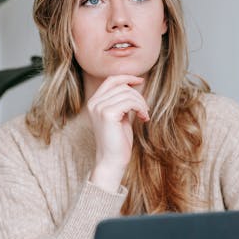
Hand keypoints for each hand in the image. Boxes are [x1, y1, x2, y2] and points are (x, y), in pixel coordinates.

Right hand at [86, 75, 149, 191]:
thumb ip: (122, 101)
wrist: (112, 160)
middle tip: (145, 110)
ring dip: (141, 103)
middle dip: (138, 96)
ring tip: (144, 115)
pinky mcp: (107, 114)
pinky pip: (130, 102)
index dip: (127, 77)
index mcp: (94, 102)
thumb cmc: (118, 140)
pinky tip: (143, 118)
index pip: (111, 80)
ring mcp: (99, 108)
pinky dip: (140, 108)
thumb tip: (134, 85)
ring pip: (127, 93)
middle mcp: (94, 103)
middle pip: (122, 86)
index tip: (141, 81)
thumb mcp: (120, 116)